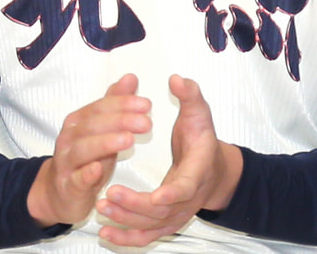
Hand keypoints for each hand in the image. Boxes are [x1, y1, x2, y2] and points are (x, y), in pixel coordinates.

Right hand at [26, 75, 150, 226]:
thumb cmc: (86, 159)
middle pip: (93, 125)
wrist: (60, 193)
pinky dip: (86, 174)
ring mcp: (66, 162)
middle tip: (146, 122)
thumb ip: (114, 104)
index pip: (100, 107)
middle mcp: (69, 138)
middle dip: (119, 121)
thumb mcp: (101, 131)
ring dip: (105, 143)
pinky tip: (98, 170)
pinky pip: (76, 179)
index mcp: (79, 121)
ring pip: (82, 149)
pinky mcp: (68, 186)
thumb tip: (130, 78)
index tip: (146, 104)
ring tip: (128, 140)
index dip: (122, 104)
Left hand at [95, 75, 242, 247]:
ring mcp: (178, 213)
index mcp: (197, 171)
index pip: (186, 187)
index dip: (172, 193)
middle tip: (109, 194)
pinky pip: (147, 236)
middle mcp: (188, 199)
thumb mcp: (200, 114)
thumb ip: (190, 96)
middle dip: (136, 206)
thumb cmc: (203, 139)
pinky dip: (128, 239)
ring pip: (152, 226)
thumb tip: (177, 78)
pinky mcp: (167, 222)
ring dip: (127, 221)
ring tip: (101, 207)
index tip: (155, 195)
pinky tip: (106, 235)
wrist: (215, 169)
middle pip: (163, 211)